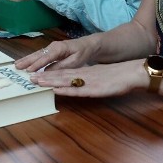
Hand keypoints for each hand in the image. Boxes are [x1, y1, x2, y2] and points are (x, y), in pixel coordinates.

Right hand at [15, 37, 94, 71]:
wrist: (88, 45)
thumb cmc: (83, 52)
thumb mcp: (75, 61)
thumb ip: (62, 66)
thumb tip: (48, 71)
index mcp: (59, 48)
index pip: (46, 57)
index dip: (37, 64)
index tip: (28, 70)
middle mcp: (52, 46)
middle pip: (38, 54)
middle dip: (27, 60)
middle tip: (16, 67)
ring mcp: (51, 48)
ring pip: (37, 54)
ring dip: (26, 59)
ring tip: (16, 65)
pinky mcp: (51, 51)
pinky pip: (39, 55)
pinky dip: (31, 59)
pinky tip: (25, 63)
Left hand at [27, 60, 143, 96]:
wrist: (133, 73)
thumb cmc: (120, 77)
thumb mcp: (102, 78)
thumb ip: (91, 80)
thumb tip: (82, 83)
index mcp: (86, 73)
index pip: (65, 73)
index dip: (50, 74)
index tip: (37, 75)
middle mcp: (84, 75)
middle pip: (61, 76)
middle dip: (45, 77)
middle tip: (30, 79)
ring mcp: (88, 81)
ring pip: (65, 81)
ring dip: (50, 82)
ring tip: (37, 82)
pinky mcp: (94, 89)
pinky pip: (77, 89)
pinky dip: (65, 89)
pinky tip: (55, 89)